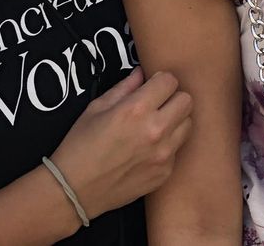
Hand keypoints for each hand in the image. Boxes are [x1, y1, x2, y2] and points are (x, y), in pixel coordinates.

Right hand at [49, 68, 192, 218]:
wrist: (76, 190)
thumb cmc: (80, 146)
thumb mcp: (96, 108)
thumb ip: (124, 87)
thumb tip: (142, 73)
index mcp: (136, 109)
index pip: (170, 81)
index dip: (160, 80)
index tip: (151, 86)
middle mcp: (156, 130)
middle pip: (186, 101)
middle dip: (172, 98)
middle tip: (156, 104)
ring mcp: (164, 154)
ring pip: (188, 124)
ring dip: (174, 120)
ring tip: (154, 126)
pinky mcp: (165, 173)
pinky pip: (177, 149)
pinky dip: (167, 145)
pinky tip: (147, 149)